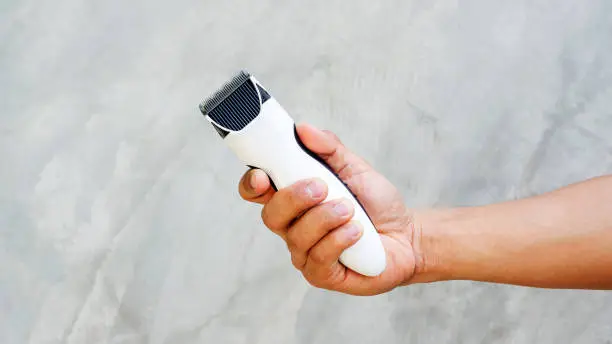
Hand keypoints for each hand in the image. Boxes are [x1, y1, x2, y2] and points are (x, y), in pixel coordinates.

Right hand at [238, 123, 420, 295]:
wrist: (407, 235)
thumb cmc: (376, 203)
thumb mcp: (355, 168)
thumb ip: (329, 148)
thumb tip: (303, 129)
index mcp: (293, 198)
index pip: (257, 193)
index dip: (252, 184)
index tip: (262, 175)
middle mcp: (293, 227)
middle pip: (271, 216)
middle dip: (293, 198)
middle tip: (321, 187)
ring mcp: (305, 253)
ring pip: (296, 237)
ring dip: (324, 218)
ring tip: (350, 209)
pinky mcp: (322, 274)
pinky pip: (318, 258)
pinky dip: (338, 240)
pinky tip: (356, 232)